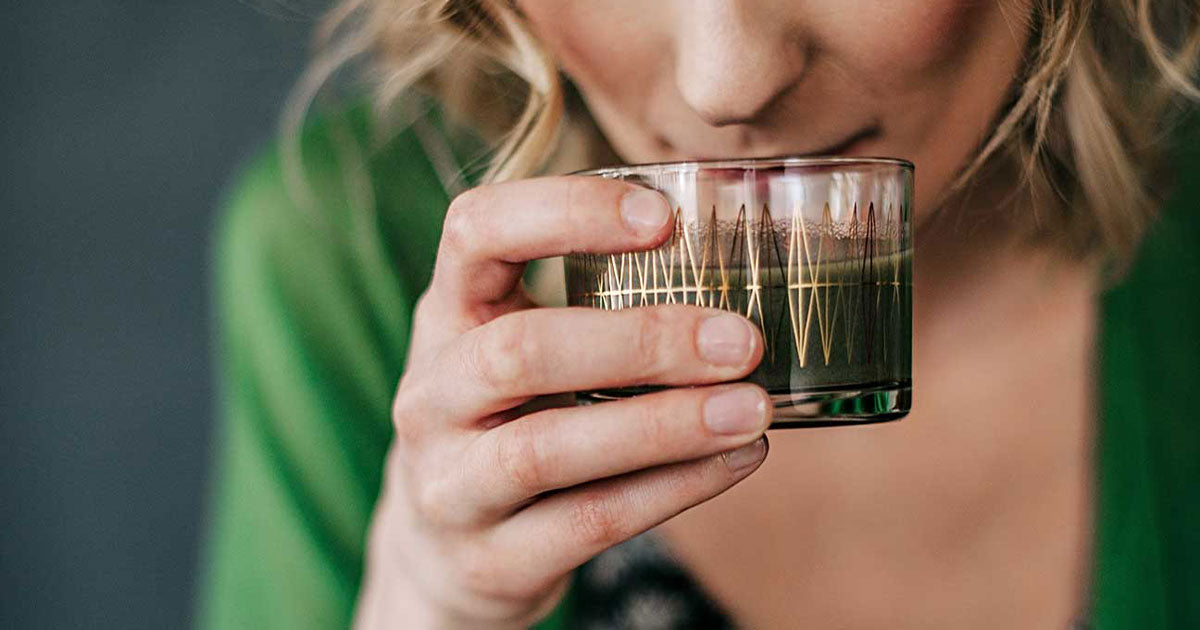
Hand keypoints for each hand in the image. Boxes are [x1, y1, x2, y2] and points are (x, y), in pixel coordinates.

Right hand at [354, 176, 770, 629]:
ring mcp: (449, 483)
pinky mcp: (490, 559)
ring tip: (753, 408)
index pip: (475, 231)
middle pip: (518, 350)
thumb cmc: (509, 420)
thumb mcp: (516, 347)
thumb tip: (739, 269)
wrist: (445, 551)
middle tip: (741, 339)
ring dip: (665, 425)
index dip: (564, 211)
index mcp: (447, 315)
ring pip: (547, 448)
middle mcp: (430, 395)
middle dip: (639, 341)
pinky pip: (589, 521)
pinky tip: (738, 459)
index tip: (663, 216)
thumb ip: (590, 306)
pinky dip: (673, 488)